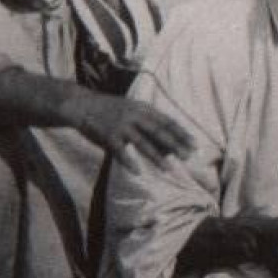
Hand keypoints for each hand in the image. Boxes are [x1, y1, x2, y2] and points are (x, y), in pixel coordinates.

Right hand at [73, 93, 191, 165]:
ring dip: (156, 157)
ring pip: (142, 143)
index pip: (167, 121)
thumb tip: (168, 145)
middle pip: (158, 131)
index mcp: (142, 108)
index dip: (182, 133)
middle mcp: (133, 115)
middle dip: (175, 144)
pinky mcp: (107, 135)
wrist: (82, 104)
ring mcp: (120, 125)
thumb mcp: (131, 110)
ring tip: (168, 169)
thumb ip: (148, 124)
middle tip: (188, 156)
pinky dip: (129, 162)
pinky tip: (137, 172)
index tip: (195, 144)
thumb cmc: (111, 110)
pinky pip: (120, 151)